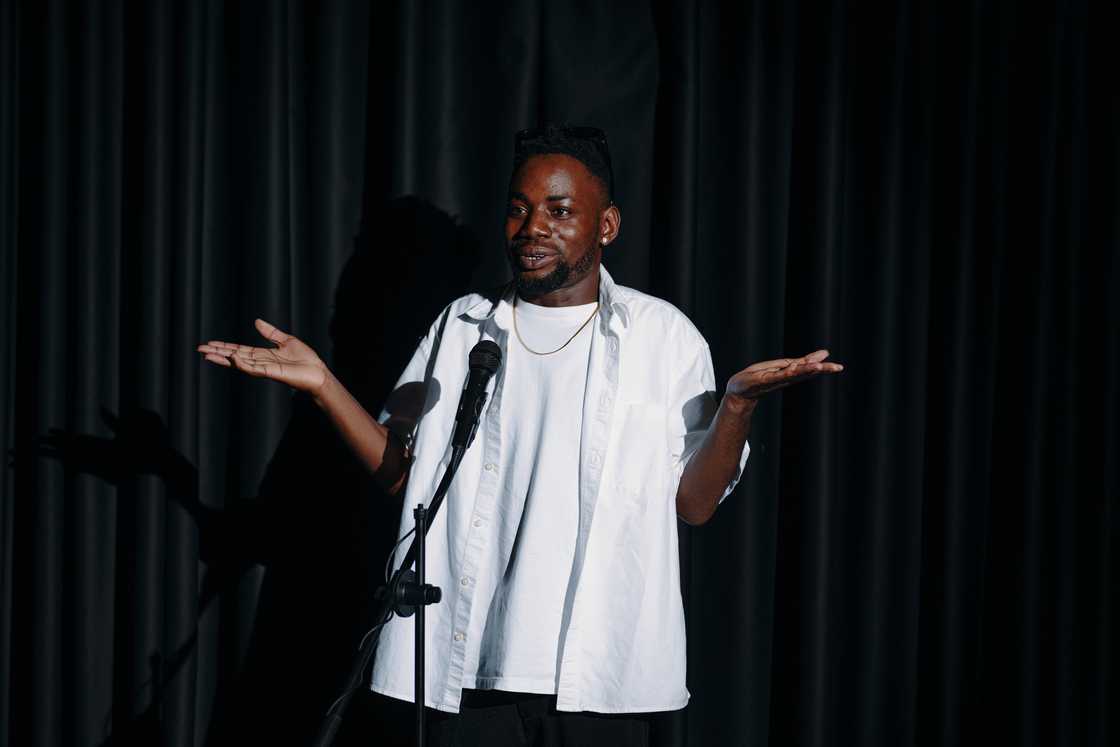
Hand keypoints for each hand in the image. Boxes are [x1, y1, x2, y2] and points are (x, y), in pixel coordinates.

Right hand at [197, 319, 328, 393]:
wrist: (318, 373)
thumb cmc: (305, 360)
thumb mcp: (286, 340)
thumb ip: (270, 333)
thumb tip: (256, 321)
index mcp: (263, 355)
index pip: (239, 350)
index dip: (225, 346)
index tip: (210, 343)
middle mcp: (260, 362)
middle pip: (235, 357)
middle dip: (218, 353)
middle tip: (200, 349)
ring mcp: (264, 368)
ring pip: (240, 363)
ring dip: (224, 359)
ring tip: (208, 354)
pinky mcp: (272, 372)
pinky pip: (254, 368)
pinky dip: (242, 364)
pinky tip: (232, 358)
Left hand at [726, 349, 842, 403]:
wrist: (739, 389)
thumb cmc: (760, 376)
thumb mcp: (782, 366)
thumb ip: (801, 362)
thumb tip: (824, 354)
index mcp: (791, 373)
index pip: (810, 368)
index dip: (824, 367)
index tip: (838, 367)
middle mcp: (786, 378)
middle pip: (807, 372)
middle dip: (822, 370)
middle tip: (837, 368)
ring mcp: (776, 379)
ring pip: (795, 373)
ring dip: (807, 369)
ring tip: (820, 366)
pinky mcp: (766, 379)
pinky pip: (779, 374)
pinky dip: (788, 371)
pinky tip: (796, 366)